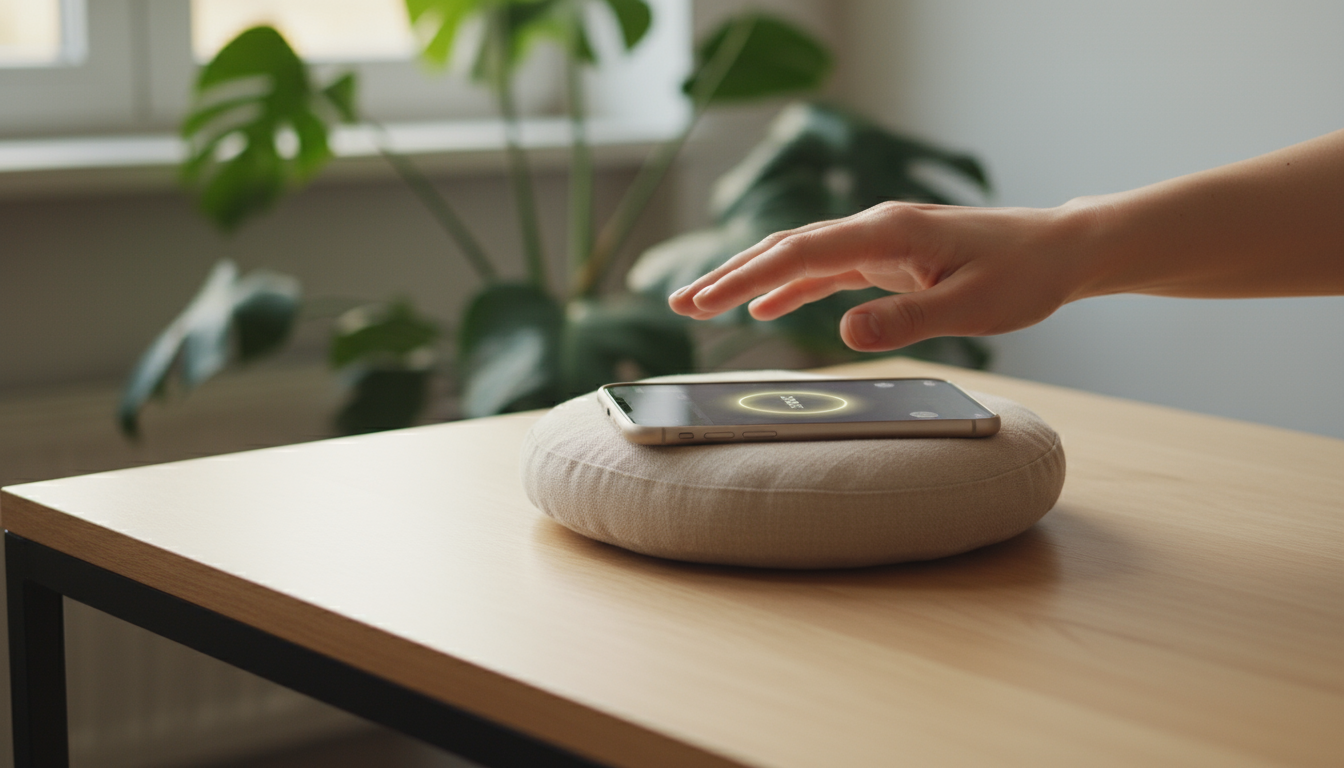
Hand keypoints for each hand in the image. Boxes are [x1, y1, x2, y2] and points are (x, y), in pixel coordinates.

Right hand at [668, 201, 1096, 351]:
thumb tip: (844, 334)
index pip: (801, 253)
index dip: (749, 278)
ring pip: (799, 257)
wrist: (1059, 251)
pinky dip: (790, 287)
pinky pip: (826, 270)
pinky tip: (767, 308)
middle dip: (730, 274)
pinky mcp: (888, 257)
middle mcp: (875, 228)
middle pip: (786, 247)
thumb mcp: (970, 307)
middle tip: (680, 303)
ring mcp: (879, 240)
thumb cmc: (1022, 275)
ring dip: (752, 279)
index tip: (707, 301)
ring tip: (703, 304)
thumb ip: (906, 320)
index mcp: (887, 232)